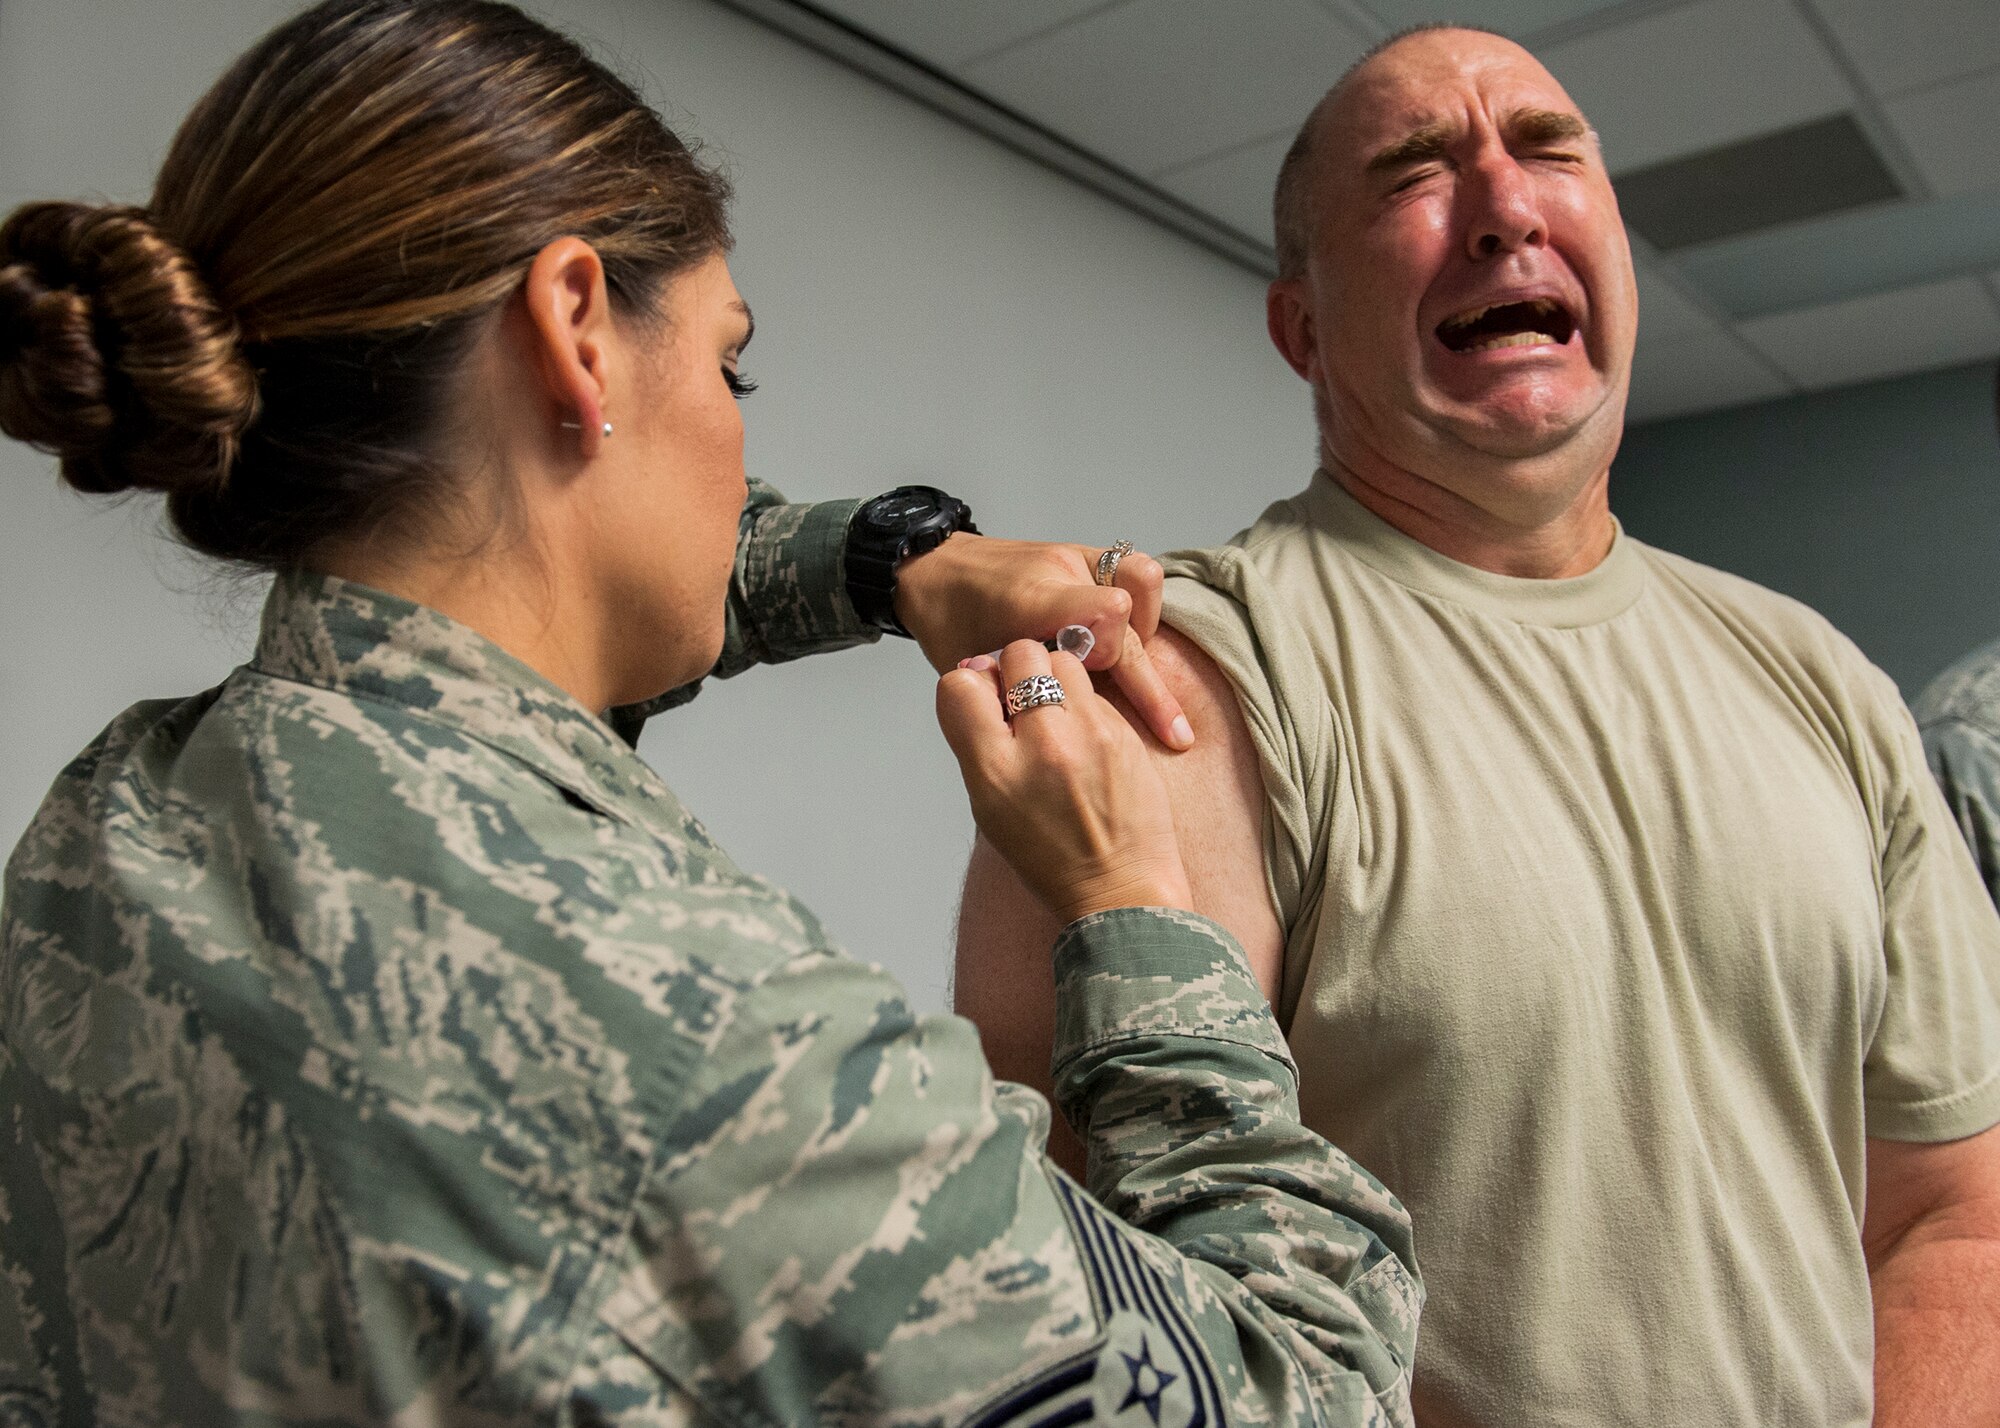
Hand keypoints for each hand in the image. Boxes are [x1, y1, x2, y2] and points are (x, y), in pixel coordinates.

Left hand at [895, 534, 1192, 750]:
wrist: (937, 569)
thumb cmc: (951, 627)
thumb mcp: (972, 671)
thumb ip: (1017, 695)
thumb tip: (1067, 739)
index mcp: (1027, 602)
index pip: (1105, 612)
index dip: (1115, 651)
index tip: (1104, 696)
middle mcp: (1058, 571)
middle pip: (1131, 612)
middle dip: (1150, 684)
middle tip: (1171, 734)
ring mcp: (1074, 557)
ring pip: (1144, 583)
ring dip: (1146, 633)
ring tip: (1139, 679)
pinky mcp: (1085, 553)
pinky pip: (1132, 574)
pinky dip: (1139, 616)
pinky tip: (1129, 651)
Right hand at [936, 639, 1192, 925]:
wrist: (1120, 890)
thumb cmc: (1051, 858)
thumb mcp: (989, 807)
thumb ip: (978, 742)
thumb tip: (980, 680)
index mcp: (995, 770)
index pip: (960, 684)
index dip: (970, 688)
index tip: (984, 704)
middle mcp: (1043, 743)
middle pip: (1018, 653)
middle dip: (1016, 671)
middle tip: (1023, 704)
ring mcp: (1091, 734)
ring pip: (1063, 661)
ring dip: (1056, 679)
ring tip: (1059, 718)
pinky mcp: (1126, 734)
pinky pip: (1097, 693)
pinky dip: (1087, 708)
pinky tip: (1088, 743)